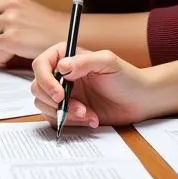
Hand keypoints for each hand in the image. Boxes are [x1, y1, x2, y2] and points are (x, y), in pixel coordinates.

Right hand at [31, 44, 152, 127]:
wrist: (140, 101)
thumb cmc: (127, 78)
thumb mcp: (107, 62)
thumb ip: (83, 62)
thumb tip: (61, 67)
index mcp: (66, 56)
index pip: (40, 65)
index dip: (45, 80)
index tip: (59, 94)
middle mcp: (61, 74)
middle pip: (38, 87)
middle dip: (56, 101)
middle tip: (79, 107)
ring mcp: (63, 93)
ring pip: (44, 105)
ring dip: (65, 113)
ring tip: (88, 113)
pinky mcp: (67, 110)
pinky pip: (56, 119)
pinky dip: (71, 122)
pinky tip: (90, 118)